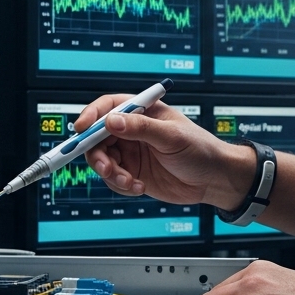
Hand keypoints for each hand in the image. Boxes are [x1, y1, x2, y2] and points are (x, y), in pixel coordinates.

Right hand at [75, 93, 252, 208]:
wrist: (213, 181)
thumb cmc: (200, 150)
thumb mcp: (172, 136)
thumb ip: (141, 129)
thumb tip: (112, 121)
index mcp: (142, 112)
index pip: (108, 107)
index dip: (91, 116)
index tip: (82, 129)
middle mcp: (132, 131)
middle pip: (97, 137)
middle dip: (97, 153)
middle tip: (107, 167)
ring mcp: (131, 153)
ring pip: (102, 160)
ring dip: (111, 173)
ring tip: (129, 181)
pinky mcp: (132, 173)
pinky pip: (113, 179)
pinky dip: (121, 185)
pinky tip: (139, 187)